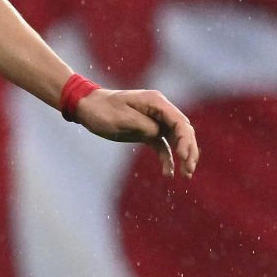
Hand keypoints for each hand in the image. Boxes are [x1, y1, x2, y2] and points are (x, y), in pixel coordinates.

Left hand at [74, 89, 199, 177]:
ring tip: (186, 174)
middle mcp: (160, 110)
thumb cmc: (103, 110)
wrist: (87, 108)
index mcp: (156, 102)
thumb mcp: (123, 119)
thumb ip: (145, 126)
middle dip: (189, 150)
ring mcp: (154, 120)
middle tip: (189, 170)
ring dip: (183, 156)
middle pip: (183, 131)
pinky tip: (169, 174)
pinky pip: (162, 145)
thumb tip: (159, 134)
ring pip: (176, 139)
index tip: (183, 157)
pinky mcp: (146, 131)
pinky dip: (167, 158)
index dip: (186, 140)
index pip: (180, 121)